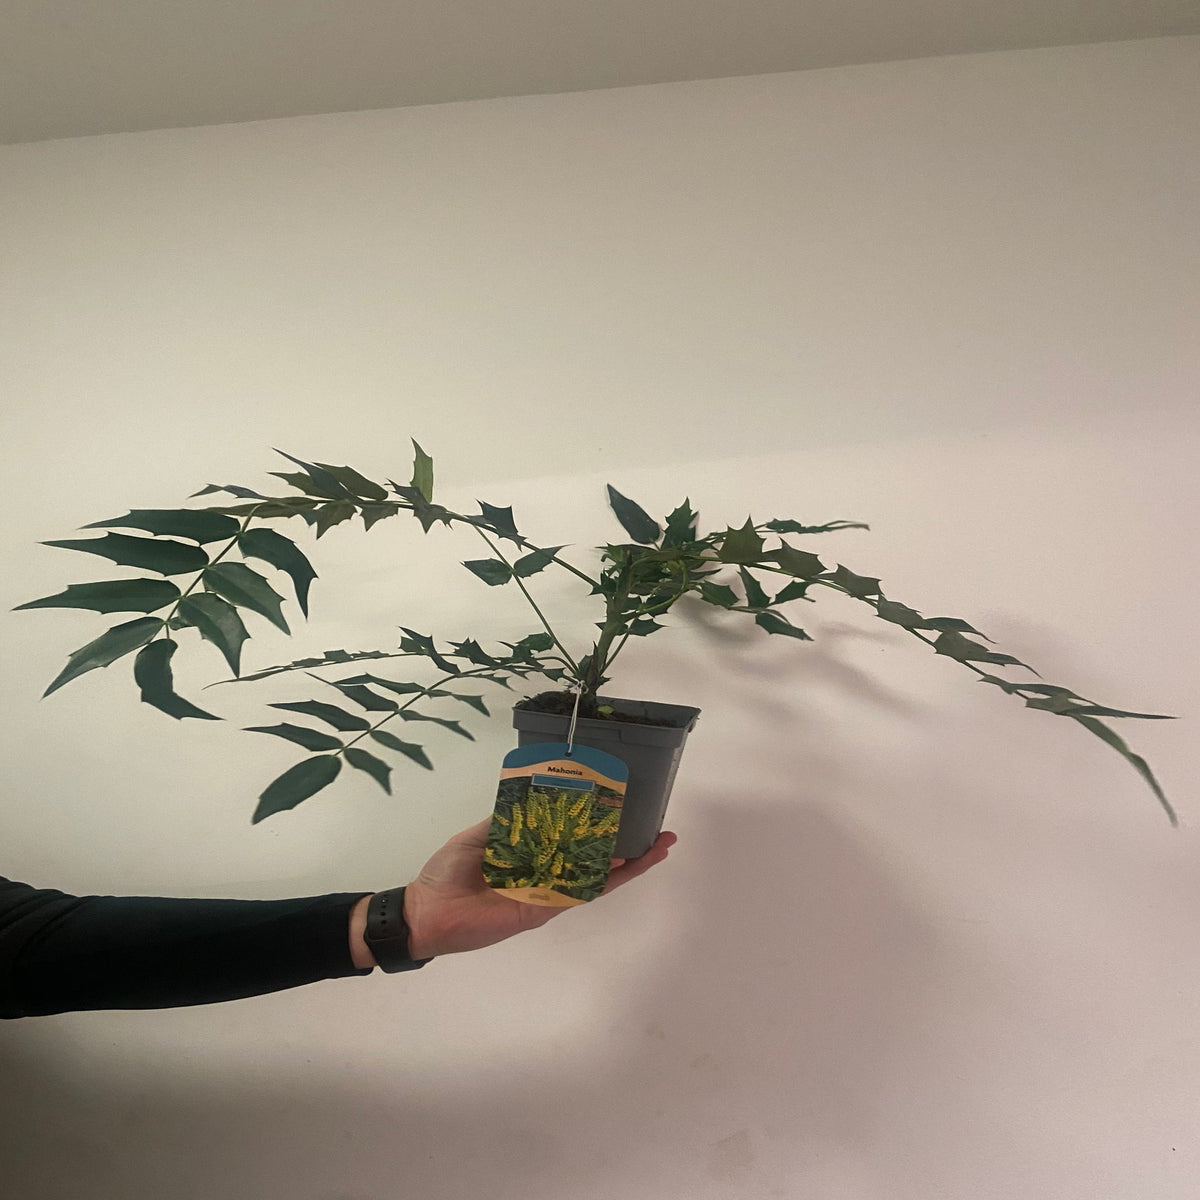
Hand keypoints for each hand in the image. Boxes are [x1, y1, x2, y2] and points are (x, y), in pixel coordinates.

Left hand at [391, 819, 676, 960]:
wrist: (428, 912)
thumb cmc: (447, 873)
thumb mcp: (478, 835)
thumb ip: (506, 820)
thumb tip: (534, 794)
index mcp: (530, 855)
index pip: (571, 838)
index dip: (596, 825)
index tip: (621, 805)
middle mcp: (545, 873)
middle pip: (595, 857)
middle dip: (627, 845)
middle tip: (658, 828)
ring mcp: (549, 892)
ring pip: (598, 875)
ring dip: (631, 863)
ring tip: (661, 845)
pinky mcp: (545, 908)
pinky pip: (581, 892)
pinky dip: (607, 880)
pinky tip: (630, 865)